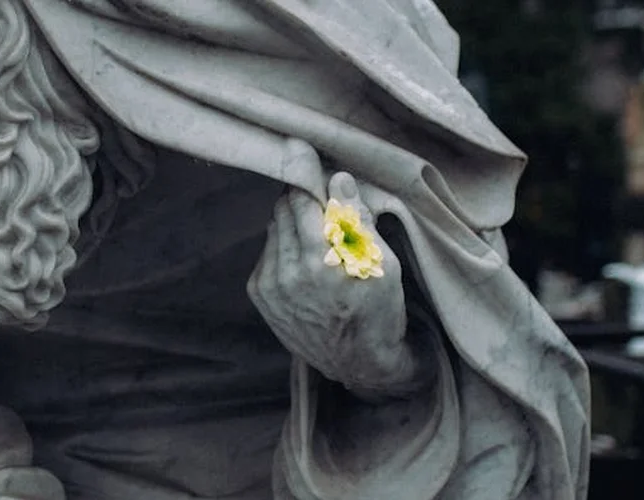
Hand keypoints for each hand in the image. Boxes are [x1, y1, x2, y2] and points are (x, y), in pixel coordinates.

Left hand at [247, 141, 418, 396]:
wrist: (357, 362)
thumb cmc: (379, 308)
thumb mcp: (383, 263)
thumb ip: (356, 219)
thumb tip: (337, 179)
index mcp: (322, 259)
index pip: (302, 196)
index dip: (304, 170)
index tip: (299, 146)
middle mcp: (289, 270)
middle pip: (284, 206)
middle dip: (302, 197)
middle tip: (322, 200)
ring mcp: (270, 283)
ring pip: (274, 225)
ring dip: (293, 221)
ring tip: (318, 237)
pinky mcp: (260, 292)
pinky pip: (268, 249)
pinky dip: (284, 245)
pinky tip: (306, 260)